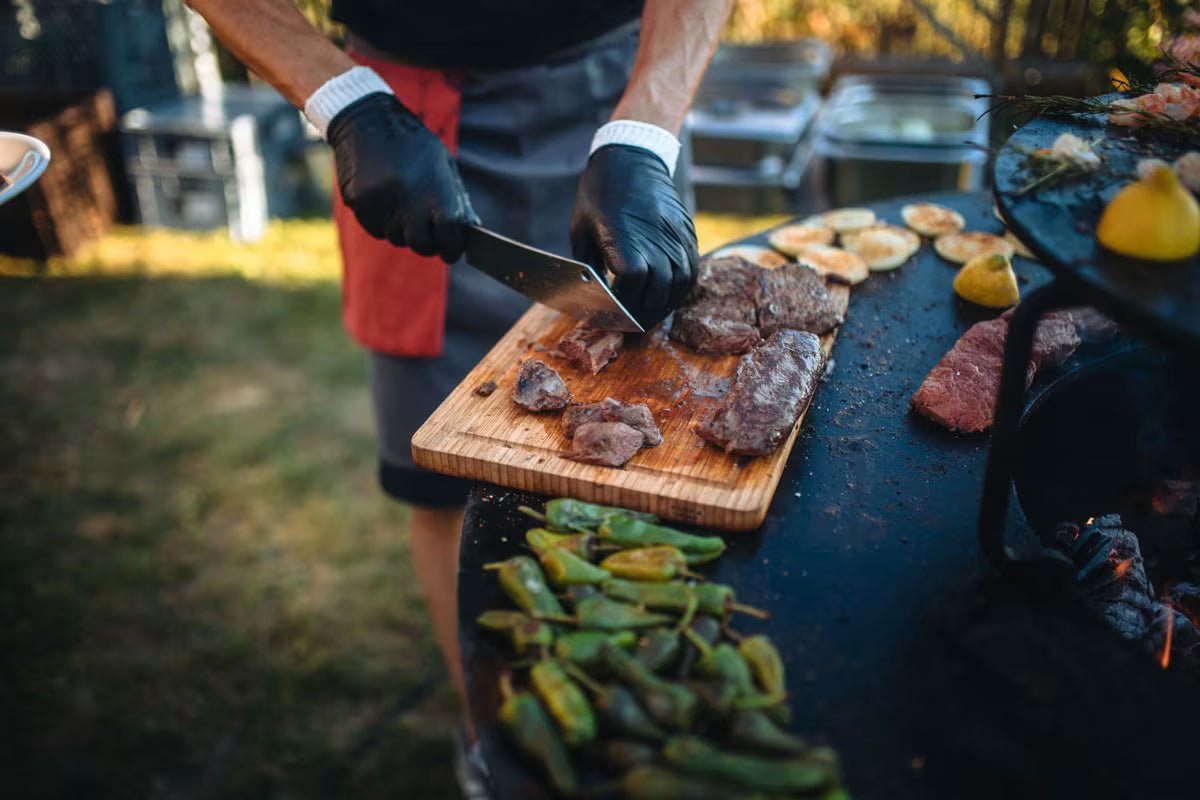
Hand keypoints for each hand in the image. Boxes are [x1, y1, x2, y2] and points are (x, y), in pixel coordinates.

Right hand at [327, 93, 476, 261]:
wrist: (367, 121)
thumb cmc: (413, 144)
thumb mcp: (443, 165)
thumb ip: (458, 200)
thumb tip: (471, 229)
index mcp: (434, 191)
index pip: (448, 238)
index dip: (452, 249)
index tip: (452, 252)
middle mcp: (407, 202)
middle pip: (421, 245)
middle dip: (428, 243)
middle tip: (428, 231)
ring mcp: (380, 206)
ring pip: (397, 238)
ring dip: (404, 230)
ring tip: (403, 203)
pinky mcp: (359, 206)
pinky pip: (376, 229)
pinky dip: (384, 222)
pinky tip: (385, 199)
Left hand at [570, 144, 698, 327]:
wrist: (632, 156)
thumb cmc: (598, 193)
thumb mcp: (581, 231)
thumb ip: (590, 267)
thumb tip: (595, 297)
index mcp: (624, 236)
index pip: (632, 283)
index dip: (622, 305)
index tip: (611, 315)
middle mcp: (655, 238)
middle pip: (657, 290)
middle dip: (642, 314)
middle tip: (630, 326)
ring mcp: (675, 236)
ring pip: (678, 284)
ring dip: (663, 305)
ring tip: (648, 315)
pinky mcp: (687, 234)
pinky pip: (690, 270)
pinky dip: (678, 289)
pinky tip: (664, 296)